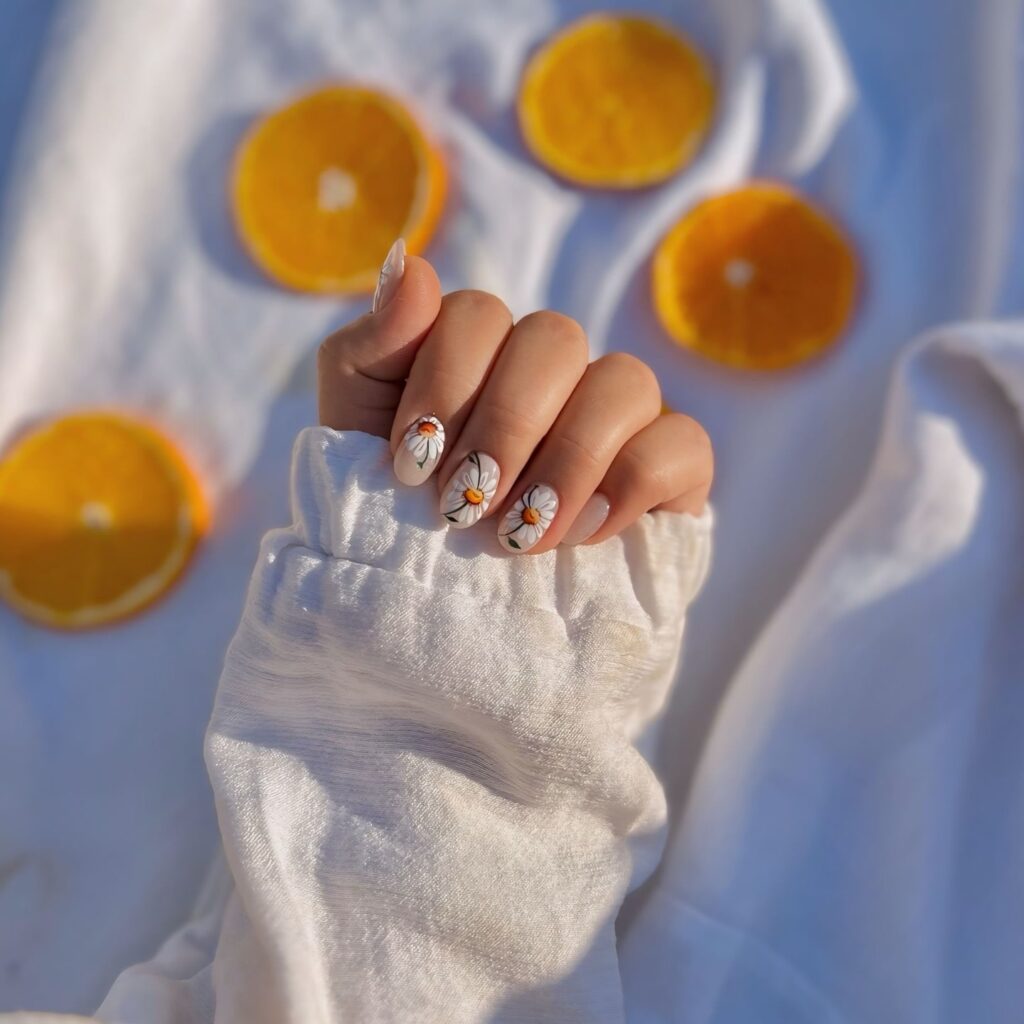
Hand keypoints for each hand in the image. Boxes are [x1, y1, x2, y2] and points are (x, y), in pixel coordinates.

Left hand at [318, 244, 712, 553]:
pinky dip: (629, 484)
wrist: (450, 619)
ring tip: (517, 538)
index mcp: (482, 353)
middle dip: (502, 427)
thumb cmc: (405, 520)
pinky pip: (681, 442)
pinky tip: (582, 536)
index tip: (410, 465)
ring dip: (564, 460)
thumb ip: (372, 351)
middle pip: (555, 337)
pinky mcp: (672, 468)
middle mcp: (555, 372)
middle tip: (463, 505)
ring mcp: (619, 415)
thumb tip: (408, 263)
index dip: (445, 383)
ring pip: (625, 381)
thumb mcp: (358, 439)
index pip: (478, 313)